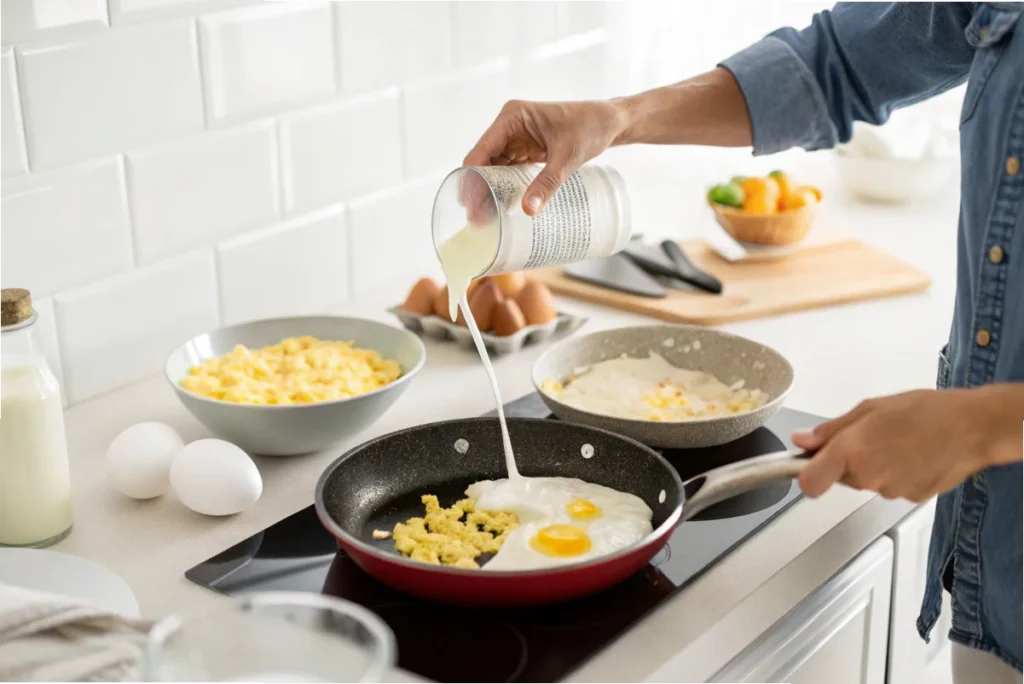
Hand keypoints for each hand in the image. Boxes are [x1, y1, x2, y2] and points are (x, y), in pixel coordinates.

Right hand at [464, 99, 628, 215]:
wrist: (608, 121)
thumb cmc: (590, 127)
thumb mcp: (567, 156)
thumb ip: (547, 183)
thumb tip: (528, 209)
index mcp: (512, 117)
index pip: (481, 150)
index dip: (472, 178)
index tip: (469, 204)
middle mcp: (508, 125)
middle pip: (482, 161)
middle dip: (478, 188)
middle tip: (477, 219)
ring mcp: (514, 137)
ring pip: (492, 167)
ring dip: (488, 190)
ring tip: (486, 218)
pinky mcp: (523, 149)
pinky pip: (506, 170)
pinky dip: (502, 187)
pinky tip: (500, 206)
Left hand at [792, 387, 1023, 502]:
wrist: (974, 428)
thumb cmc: (926, 411)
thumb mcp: (871, 409)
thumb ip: (832, 429)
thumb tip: (802, 440)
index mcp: (852, 450)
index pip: (810, 482)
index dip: (805, 474)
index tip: (806, 464)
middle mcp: (868, 476)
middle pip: (841, 476)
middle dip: (848, 460)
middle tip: (871, 436)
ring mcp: (890, 490)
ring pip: (867, 481)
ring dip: (875, 465)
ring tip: (898, 442)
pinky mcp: (910, 498)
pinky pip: (891, 487)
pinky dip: (897, 474)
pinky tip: (913, 455)